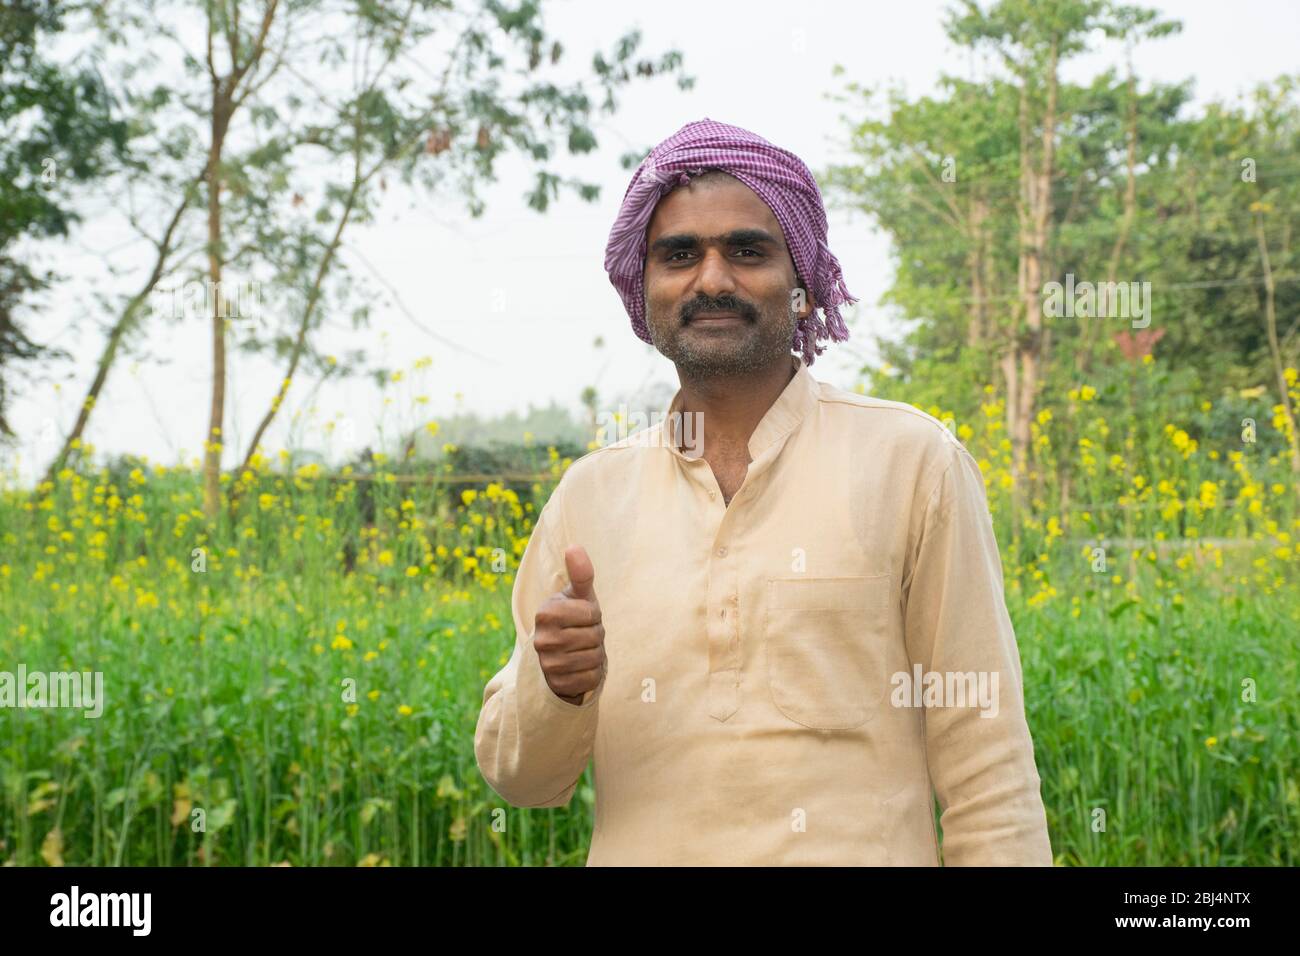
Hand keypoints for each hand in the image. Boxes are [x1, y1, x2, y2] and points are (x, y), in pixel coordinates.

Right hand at [533, 545, 606, 704]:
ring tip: (583, 650)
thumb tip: (574, 547)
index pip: (591, 612)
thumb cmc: (574, 618)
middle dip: (597, 635)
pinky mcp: (557, 685)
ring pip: (594, 658)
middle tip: (584, 635)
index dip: (594, 614)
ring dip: (596, 655)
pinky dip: (592, 674)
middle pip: (594, 636)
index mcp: (545, 613)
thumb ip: (580, 573)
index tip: (583, 616)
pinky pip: (591, 679)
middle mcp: (541, 640)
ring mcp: (547, 665)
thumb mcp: (579, 596)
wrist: (561, 656)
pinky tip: (581, 668)